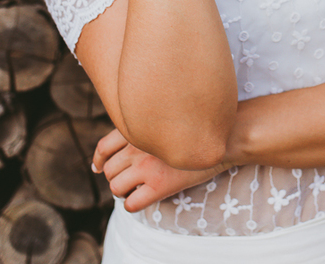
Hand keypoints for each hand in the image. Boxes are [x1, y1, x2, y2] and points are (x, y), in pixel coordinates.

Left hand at [94, 128, 229, 212]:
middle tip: (130, 179)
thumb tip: (126, 142)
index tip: (100, 167)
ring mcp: (147, 167)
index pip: (103, 147)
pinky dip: (132, 205)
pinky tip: (144, 199)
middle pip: (108, 169)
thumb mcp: (168, 119)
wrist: (226, 137)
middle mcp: (138, 147)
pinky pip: (131, 204)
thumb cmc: (199, 127)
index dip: (99, 160)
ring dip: (123, 190)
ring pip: (115, 187)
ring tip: (136, 188)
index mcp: (138, 129)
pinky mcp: (159, 186)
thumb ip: (147, 127)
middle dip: (116, 176)